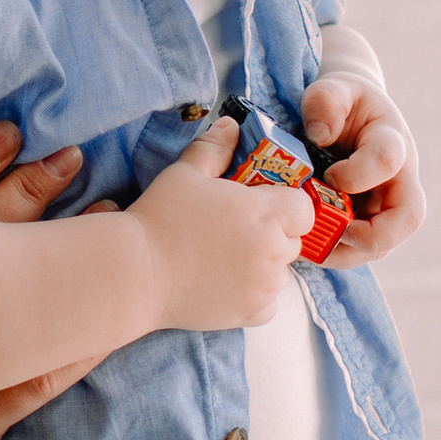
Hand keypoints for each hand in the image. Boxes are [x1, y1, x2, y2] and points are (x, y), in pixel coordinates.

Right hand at [130, 113, 308, 332]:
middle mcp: (274, 251)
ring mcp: (265, 285)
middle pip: (292, 241)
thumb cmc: (161, 218)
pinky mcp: (252, 313)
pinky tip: (223, 282)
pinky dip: (253, 295)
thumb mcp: (186, 173)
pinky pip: (268, 302)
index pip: (303, 209)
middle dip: (271, 234)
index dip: (285, 206)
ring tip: (221, 258)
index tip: (259, 206)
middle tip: (233, 231)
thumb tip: (230, 126)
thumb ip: (214, 147)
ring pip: (279, 272)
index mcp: (266, 213)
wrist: (137, 273)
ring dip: (261, 265)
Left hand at [301, 74, 424, 265]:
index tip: (328, 175)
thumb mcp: (332, 88)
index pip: (388, 161)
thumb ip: (325, 102)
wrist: (351, 113)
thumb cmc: (342, 101)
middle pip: (409, 216)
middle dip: (376, 235)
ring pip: (387, 243)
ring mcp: (388, 203)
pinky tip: (309, 248)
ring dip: (351, 253)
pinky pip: (362, 249)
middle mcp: (400, 177)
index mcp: (392, 140)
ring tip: (314, 249)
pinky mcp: (371, 221)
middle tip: (339, 235)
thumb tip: (320, 135)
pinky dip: (338, 255)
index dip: (358, 174)